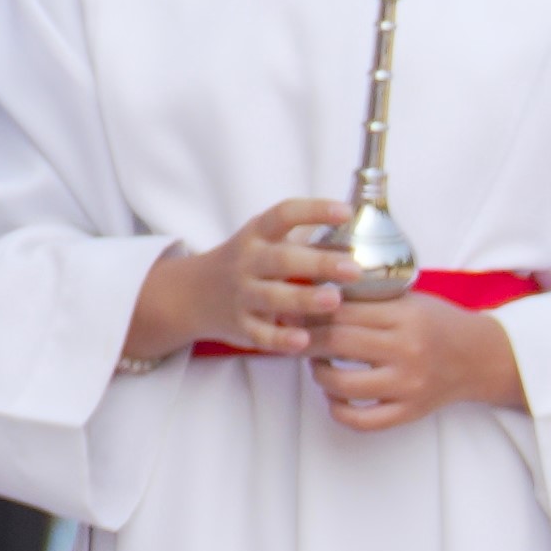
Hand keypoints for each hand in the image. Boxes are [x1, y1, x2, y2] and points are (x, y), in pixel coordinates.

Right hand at [127, 204, 351, 368]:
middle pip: (282, 259)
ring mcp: (241, 295)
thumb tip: (357, 223)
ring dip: (303, 299)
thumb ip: (304, 233)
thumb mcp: (264, 239)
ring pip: (271, 297)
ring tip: (334, 300)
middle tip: (354, 269)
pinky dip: (280, 340)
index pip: (284, 214)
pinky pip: (260, 335)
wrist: (192, 294)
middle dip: (318, 264)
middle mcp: (247, 262)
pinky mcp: (239, 326)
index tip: (345, 212)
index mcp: (257, 235)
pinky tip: (303, 340)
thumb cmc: (246, 262)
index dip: (314, 210)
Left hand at [314, 287, 520, 432]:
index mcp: (405, 316)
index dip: (311, 310)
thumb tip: (313, 295)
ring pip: (342, 384)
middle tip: (296, 335)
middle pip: (337, 343)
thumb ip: (368, 299)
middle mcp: (406, 351)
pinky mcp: (409, 412)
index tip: (295, 309)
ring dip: (318, 373)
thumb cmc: (437, 323)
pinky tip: (335, 395)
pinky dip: (338, 409)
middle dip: (306, 339)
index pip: (343, 311)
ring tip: (318, 363)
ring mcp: (408, 386)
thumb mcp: (408, 300)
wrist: (480, 357)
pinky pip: (361, 421)